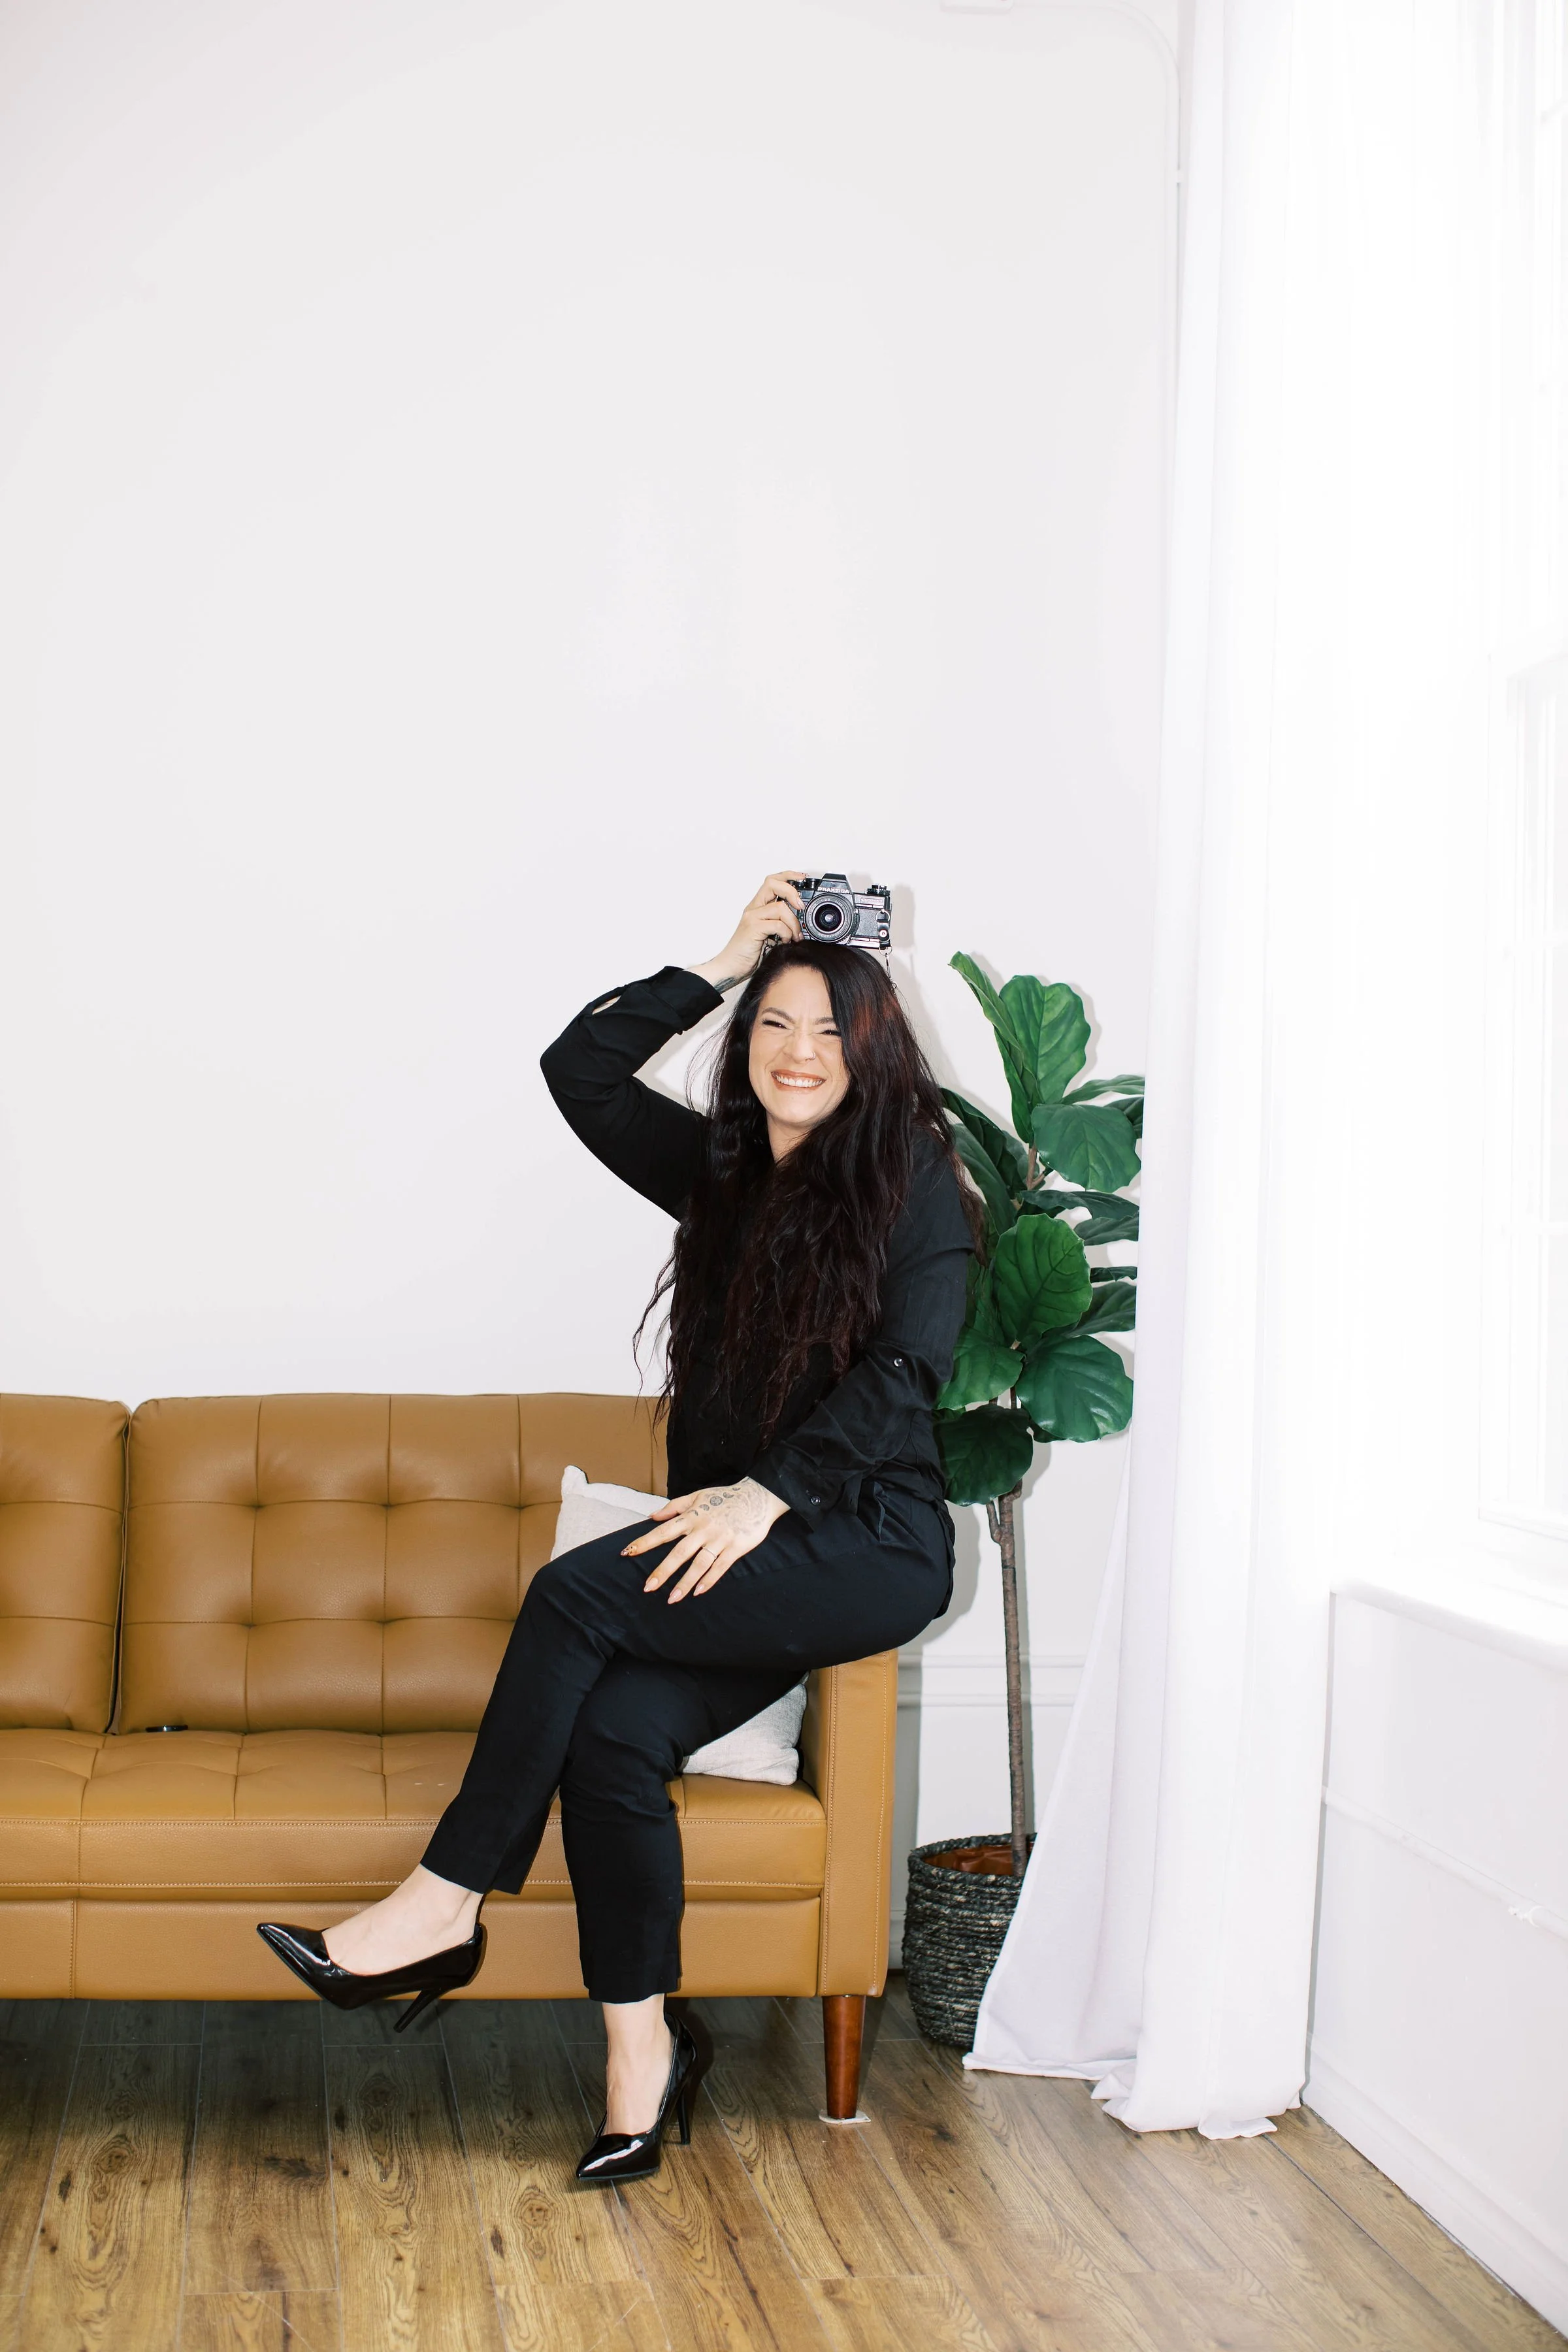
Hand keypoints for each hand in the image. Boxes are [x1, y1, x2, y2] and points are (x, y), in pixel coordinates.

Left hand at [623, 1478, 789, 1601]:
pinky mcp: (735, 1548)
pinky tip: (698, 1592)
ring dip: (684, 1582)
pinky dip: (709, 1580)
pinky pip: (720, 1567)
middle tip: (648, 1588)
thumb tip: (652, 1516)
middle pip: (679, 1553)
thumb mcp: (697, 1496)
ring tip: (671, 1599)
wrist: (757, 1496)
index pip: (663, 1531)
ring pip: (699, 1564)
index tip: (627, 1552)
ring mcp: (720, 1539)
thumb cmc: (725, 1496)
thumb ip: (674, 1507)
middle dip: (663, 1571)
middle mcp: (703, 1529)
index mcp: (691, 1517)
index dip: (645, 1542)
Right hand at [688, 873, 806, 990]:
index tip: (802, 878)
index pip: (772, 881)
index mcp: (757, 908)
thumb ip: (780, 927)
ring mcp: (752, 917)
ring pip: (780, 907)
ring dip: (793, 923)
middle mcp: (753, 909)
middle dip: (792, 891)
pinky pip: (777, 924)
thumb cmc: (748, 955)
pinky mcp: (752, 928)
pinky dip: (786, 933)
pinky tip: (784, 942)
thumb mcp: (769, 936)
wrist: (730, 968)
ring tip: (794, 936)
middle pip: (773, 884)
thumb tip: (801, 926)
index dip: (788, 876)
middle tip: (801, 906)